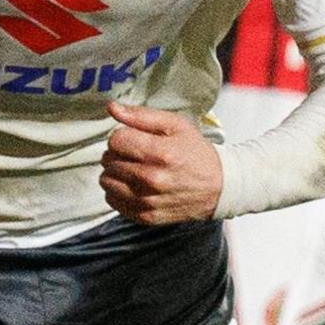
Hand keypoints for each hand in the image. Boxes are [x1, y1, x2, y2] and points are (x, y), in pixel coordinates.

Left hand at [100, 101, 223, 223]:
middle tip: (136, 154)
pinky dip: (118, 191)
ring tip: (134, 169)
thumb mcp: (176, 126)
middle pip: (108, 160)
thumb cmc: (195, 152)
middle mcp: (152, 179)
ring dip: (115, 172)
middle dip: (118, 153)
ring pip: (106, 180)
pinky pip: (112, 200)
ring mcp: (148, 200)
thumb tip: (112, 108)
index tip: (134, 138)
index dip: (122, 136)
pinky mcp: (145, 216)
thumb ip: (142, 116)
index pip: (115, 140)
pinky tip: (135, 185)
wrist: (219, 188)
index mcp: (161, 153)